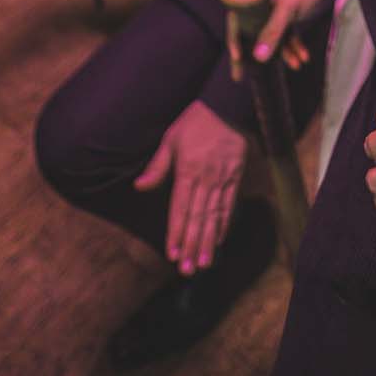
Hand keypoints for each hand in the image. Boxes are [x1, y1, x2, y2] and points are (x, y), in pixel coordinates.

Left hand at [134, 100, 246, 273]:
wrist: (225, 105)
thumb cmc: (194, 121)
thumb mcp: (171, 138)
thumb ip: (158, 166)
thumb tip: (139, 186)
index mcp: (188, 170)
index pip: (180, 208)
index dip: (176, 232)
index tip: (173, 253)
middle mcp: (206, 178)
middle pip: (198, 217)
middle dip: (192, 245)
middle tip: (188, 269)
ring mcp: (223, 178)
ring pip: (215, 215)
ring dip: (209, 241)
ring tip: (204, 262)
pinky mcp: (236, 175)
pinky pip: (230, 204)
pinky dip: (225, 223)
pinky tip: (220, 239)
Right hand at [227, 0, 336, 81]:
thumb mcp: (288, 6)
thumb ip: (274, 31)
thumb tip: (257, 58)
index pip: (237, 19)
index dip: (234, 39)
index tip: (237, 59)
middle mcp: (260, 0)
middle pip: (251, 30)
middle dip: (252, 54)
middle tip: (239, 77)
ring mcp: (274, 7)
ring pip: (272, 35)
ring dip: (283, 52)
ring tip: (296, 65)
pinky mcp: (288, 12)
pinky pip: (287, 33)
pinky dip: (294, 45)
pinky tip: (304, 57)